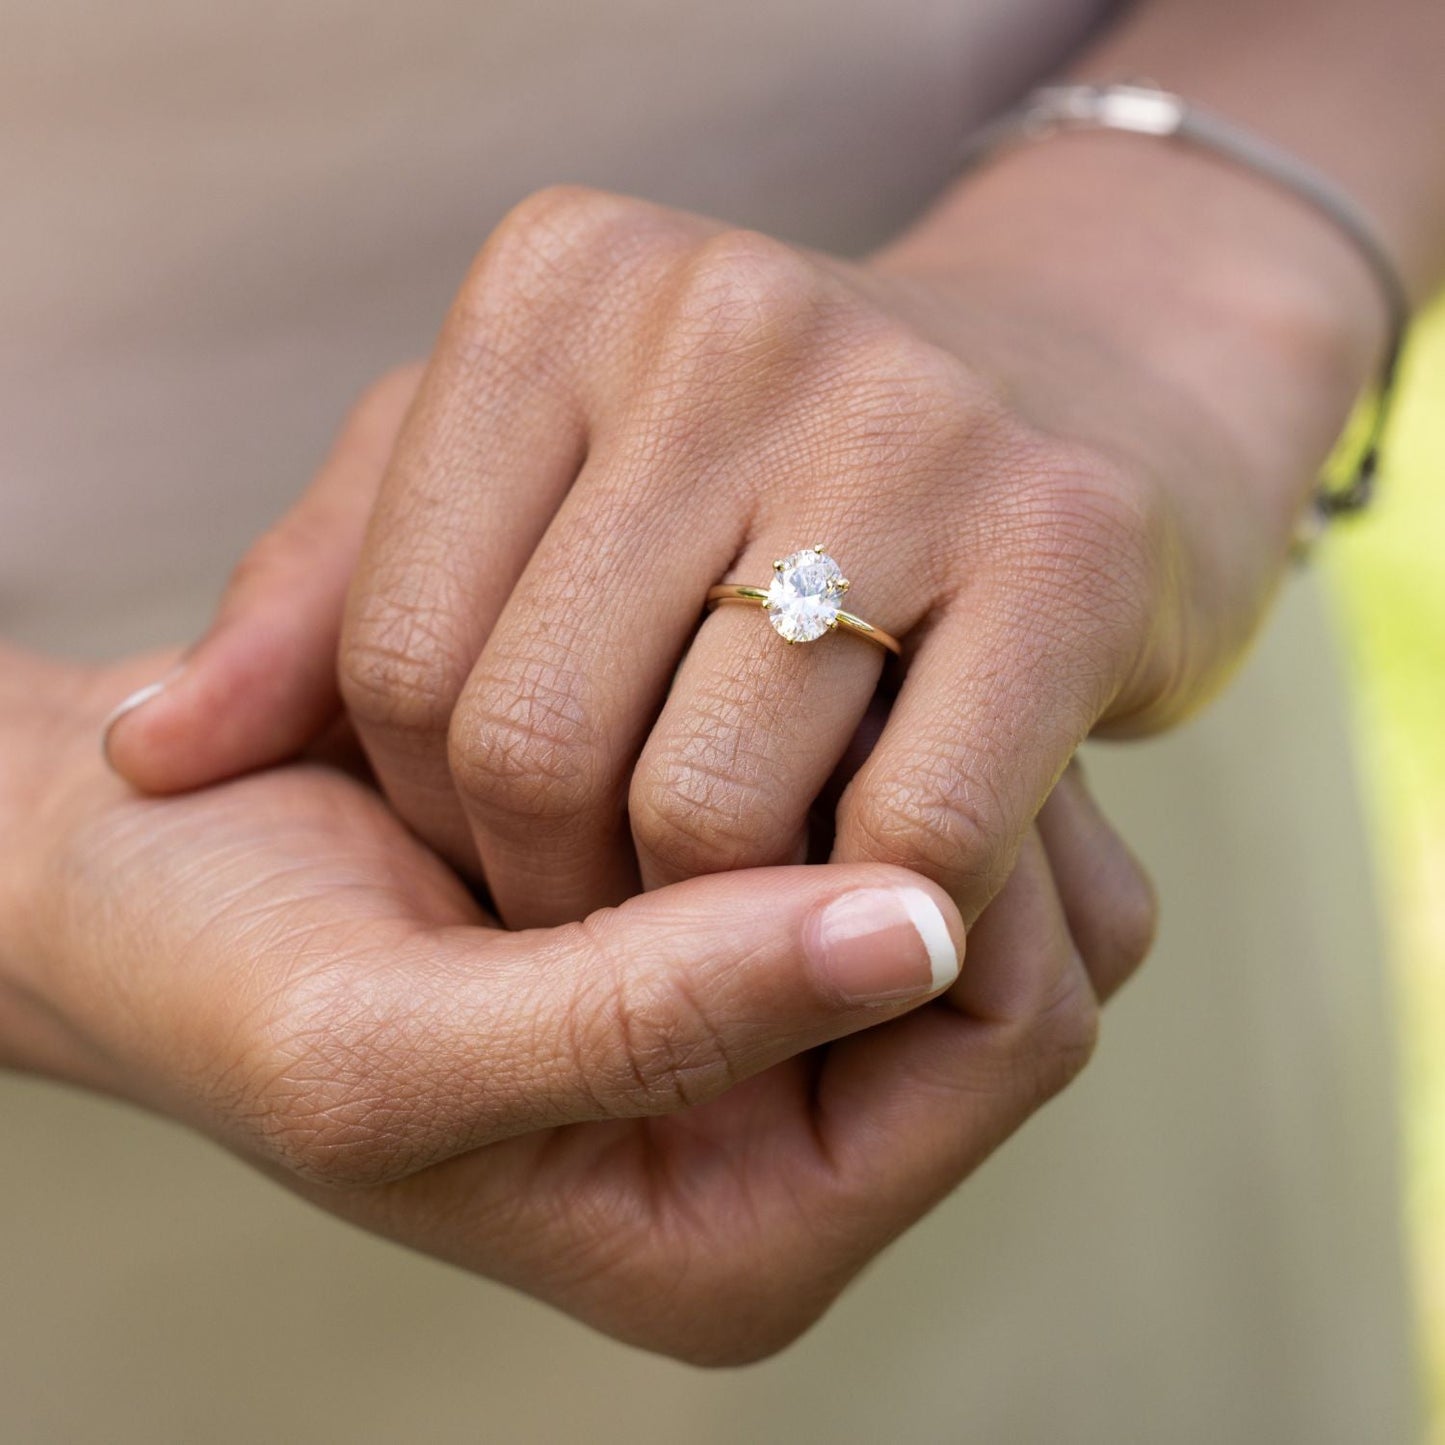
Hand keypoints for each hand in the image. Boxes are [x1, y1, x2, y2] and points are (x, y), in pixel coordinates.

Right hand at [2, 643, 1148, 1363]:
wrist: (132, 862)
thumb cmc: (210, 969)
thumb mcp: (385, 1045)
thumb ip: (643, 1025)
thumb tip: (920, 934)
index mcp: (744, 1227)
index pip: (1017, 1031)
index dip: (964, 865)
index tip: (845, 722)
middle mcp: (796, 1133)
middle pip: (1037, 934)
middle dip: (938, 784)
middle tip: (805, 665)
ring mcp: (780, 1007)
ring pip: (983, 841)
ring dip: (892, 728)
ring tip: (750, 654)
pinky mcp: (743, 902)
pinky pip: (888, 785)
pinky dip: (840, 704)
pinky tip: (734, 645)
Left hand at [109, 176, 1354, 939]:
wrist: (1091, 392)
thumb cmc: (779, 464)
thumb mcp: (529, 479)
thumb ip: (332, 593)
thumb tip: (155, 750)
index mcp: (564, 288)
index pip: (396, 648)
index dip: (433, 807)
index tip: (511, 844)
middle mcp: (729, 321)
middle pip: (531, 735)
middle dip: (554, 881)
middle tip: (611, 905)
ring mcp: (911, 424)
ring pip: (705, 804)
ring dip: (697, 918)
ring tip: (719, 903)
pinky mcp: (1070, 547)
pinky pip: (908, 827)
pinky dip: (863, 914)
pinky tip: (859, 895)